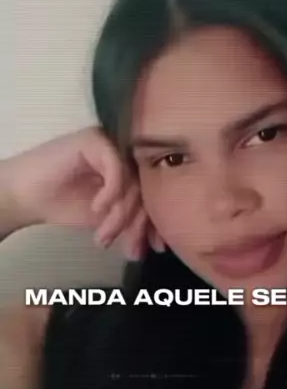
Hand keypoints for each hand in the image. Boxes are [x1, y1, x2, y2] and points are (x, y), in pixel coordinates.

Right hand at [5, 127, 163, 259]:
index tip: (157, 248)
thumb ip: (131, 224)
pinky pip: (117, 169)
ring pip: (133, 183)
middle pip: (147, 190)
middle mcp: (125, 156)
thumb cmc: (63, 204)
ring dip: (120, 215)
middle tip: (129, 248)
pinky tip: (97, 209)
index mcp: (131, 172)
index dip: (156, 222)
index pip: (154, 196)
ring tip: (104, 235)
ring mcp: (111, 145)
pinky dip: (111, 193)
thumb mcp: (106, 220)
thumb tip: (160, 243)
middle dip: (137, 224)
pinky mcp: (95, 140)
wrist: (25, 197)